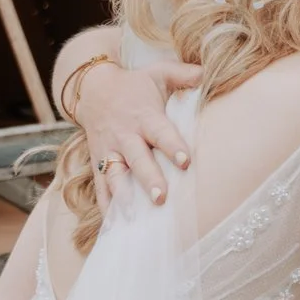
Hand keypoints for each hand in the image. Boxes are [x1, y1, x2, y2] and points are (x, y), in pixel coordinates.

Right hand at [68, 58, 201, 203]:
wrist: (91, 89)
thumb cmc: (134, 85)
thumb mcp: (158, 73)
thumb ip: (183, 74)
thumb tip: (208, 72)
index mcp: (144, 116)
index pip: (161, 133)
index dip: (173, 147)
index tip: (186, 162)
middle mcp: (126, 135)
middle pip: (137, 159)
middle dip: (148, 179)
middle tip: (161, 198)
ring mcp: (109, 151)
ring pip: (115, 176)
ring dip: (124, 197)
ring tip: (132, 217)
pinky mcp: (98, 162)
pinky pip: (100, 187)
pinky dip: (106, 206)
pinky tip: (113, 227)